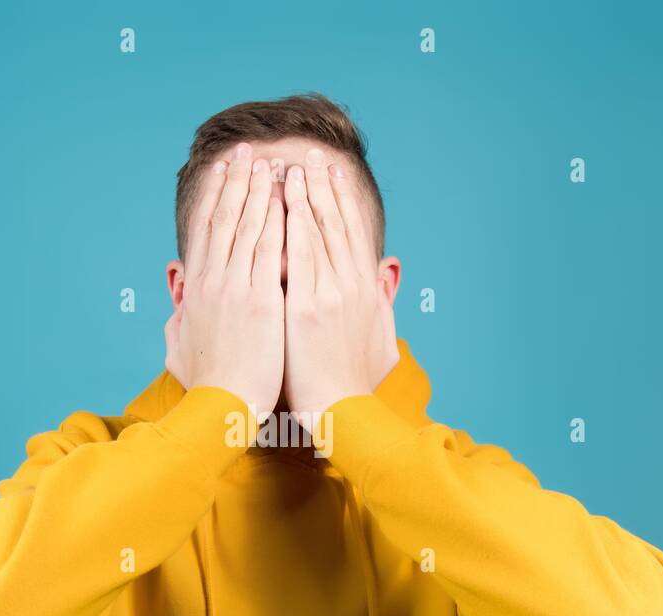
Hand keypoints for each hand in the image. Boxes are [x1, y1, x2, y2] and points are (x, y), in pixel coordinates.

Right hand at [165, 142, 285, 420]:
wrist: (223, 408)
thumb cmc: (208, 387)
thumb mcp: (180, 349)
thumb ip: (179, 322)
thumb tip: (178, 307)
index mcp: (196, 291)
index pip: (205, 232)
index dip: (213, 197)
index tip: (222, 172)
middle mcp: (213, 282)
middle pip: (225, 219)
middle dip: (236, 181)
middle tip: (246, 151)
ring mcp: (237, 289)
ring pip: (248, 227)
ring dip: (258, 190)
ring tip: (268, 162)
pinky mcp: (263, 301)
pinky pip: (273, 251)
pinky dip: (279, 220)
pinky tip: (287, 197)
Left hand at [281, 148, 398, 419]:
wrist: (341, 412)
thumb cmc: (350, 381)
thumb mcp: (376, 336)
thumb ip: (377, 303)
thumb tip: (381, 280)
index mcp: (364, 290)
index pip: (351, 233)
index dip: (341, 200)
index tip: (331, 174)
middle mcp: (351, 285)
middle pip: (336, 224)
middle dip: (322, 187)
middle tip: (312, 156)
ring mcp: (330, 293)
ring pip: (317, 231)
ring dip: (305, 194)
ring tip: (293, 165)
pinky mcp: (307, 306)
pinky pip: (297, 253)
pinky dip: (290, 222)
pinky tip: (281, 197)